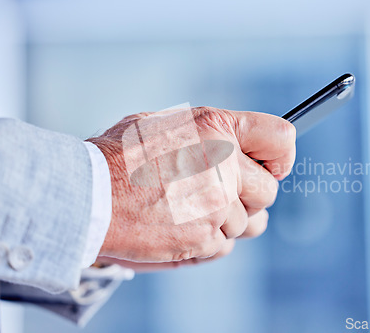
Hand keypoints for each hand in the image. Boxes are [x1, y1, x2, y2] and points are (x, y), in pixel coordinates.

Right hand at [87, 106, 295, 264]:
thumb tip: (241, 149)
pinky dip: (208, 240)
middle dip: (248, 195)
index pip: (281, 138)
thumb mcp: (168, 125)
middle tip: (218, 192)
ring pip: (249, 224)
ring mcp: (216, 206)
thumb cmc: (121, 157)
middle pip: (268, 191)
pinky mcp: (203, 239)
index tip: (272, 165)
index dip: (280, 155)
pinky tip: (180, 226)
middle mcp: (224, 166)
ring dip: (226, 220)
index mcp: (218, 129)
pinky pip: (225, 245)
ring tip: (189, 209)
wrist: (88, 194)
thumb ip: (213, 135)